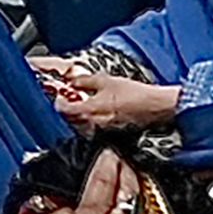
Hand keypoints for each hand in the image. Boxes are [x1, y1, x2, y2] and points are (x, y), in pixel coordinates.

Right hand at [17, 150, 149, 213]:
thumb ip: (70, 202)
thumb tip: (86, 187)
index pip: (106, 179)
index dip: (107, 160)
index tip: (107, 150)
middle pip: (129, 187)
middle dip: (124, 168)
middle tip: (117, 158)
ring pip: (138, 204)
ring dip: (131, 187)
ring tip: (122, 175)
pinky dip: (133, 209)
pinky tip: (124, 203)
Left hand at [40, 66, 182, 132]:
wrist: (153, 107)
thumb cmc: (134, 94)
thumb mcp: (106, 80)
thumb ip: (85, 81)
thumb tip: (73, 81)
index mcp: (89, 110)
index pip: (64, 110)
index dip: (59, 103)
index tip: (60, 97)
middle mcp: (92, 124)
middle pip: (70, 120)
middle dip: (68, 109)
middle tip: (70, 98)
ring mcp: (101, 130)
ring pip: (81, 125)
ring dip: (79, 116)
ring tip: (84, 104)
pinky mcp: (109, 133)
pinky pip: (93, 128)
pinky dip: (90, 120)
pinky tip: (97, 111)